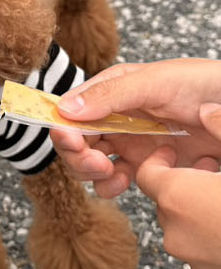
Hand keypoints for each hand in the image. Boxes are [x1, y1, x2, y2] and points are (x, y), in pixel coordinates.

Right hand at [51, 60, 220, 196]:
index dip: (64, 128)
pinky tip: (126, 182)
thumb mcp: (155, 82)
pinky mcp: (147, 165)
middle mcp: (114, 119)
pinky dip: (113, 186)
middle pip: (75, 143)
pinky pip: (116, 181)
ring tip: (112, 174)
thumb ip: (110, 95)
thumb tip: (65, 110)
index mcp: (110, 93)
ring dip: (92, 174)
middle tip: (97, 162)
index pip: (70, 112)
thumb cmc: (203, 84)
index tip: (71, 140)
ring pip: (90, 165)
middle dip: (78, 156)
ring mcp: (130, 143)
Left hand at [137, 146, 220, 268]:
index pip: (147, 176)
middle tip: (211, 170)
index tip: (174, 152)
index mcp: (179, 198)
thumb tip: (206, 110)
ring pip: (185, 229)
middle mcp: (177, 233)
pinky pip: (204, 253)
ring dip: (200, 211)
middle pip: (166, 202)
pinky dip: (215, 238)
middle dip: (184, 183)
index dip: (159, 161)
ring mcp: (195, 262)